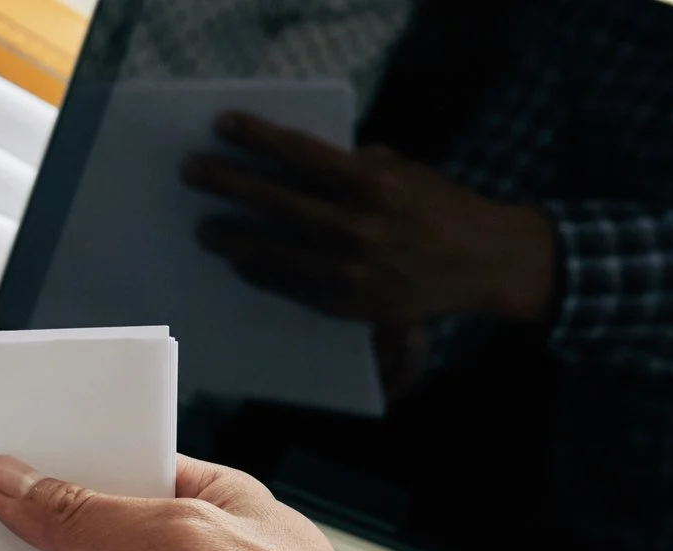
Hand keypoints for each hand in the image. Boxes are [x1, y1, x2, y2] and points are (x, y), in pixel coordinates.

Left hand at [184, 111, 557, 326]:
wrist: (481, 264)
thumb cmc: (440, 209)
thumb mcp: (406, 173)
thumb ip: (355, 166)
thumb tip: (300, 163)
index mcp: (372, 184)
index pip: (300, 154)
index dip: (257, 138)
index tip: (223, 125)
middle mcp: (356, 227)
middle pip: (275, 201)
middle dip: (227, 183)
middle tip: (191, 171)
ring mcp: (347, 270)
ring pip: (271, 251)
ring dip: (230, 237)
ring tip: (203, 228)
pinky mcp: (342, 304)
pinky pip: (286, 286)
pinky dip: (258, 272)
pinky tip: (238, 261)